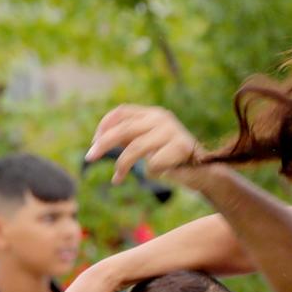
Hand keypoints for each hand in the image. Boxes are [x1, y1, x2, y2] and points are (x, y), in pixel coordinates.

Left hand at [86, 104, 204, 183]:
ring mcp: (172, 131)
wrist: (203, 171)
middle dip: (103, 144)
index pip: (122, 112)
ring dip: (122, 165)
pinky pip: (153, 164)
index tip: (94, 142)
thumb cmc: (170, 158)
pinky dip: (151, 172)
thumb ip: (128, 137)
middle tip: (89, 158)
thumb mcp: (146, 143)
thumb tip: (99, 138)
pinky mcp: (180, 147)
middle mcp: (161, 118)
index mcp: (152, 113)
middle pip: (124, 129)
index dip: (104, 125)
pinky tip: (160, 174)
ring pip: (135, 148)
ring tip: (116, 178)